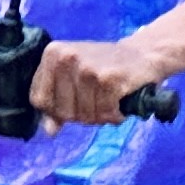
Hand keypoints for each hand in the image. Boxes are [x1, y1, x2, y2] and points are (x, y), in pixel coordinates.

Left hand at [30, 36, 159, 127]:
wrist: (145, 53)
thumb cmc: (106, 67)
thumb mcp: (75, 79)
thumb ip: (57, 103)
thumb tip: (48, 130)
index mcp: (52, 54)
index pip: (40, 100)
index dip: (58, 110)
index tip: (76, 101)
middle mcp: (66, 58)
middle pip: (63, 111)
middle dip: (83, 114)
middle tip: (99, 99)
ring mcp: (87, 68)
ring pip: (85, 115)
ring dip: (102, 115)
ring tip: (111, 98)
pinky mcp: (108, 79)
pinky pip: (105, 113)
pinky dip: (116, 115)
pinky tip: (121, 100)